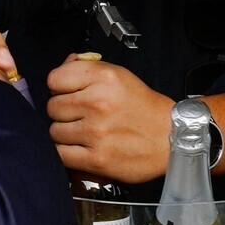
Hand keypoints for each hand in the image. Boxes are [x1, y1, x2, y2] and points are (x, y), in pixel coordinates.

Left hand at [46, 56, 173, 183]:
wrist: (173, 138)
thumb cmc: (145, 108)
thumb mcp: (120, 76)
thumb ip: (89, 69)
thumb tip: (64, 65)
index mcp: (104, 77)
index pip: (54, 79)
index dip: (61, 88)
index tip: (71, 94)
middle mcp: (97, 102)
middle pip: (52, 107)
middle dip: (63, 112)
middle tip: (82, 116)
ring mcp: (96, 132)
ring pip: (54, 132)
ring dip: (66, 134)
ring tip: (85, 133)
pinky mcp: (96, 159)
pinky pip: (61, 154)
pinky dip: (67, 153)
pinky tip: (81, 148)